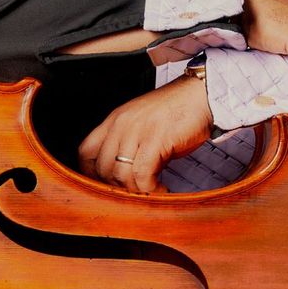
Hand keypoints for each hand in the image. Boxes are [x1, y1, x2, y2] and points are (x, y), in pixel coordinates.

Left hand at [77, 76, 212, 192]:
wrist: (202, 95)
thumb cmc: (177, 112)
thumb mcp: (143, 124)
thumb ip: (128, 144)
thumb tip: (122, 178)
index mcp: (115, 119)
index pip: (85, 152)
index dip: (91, 175)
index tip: (107, 187)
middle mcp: (121, 124)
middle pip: (103, 168)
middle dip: (119, 188)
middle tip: (138, 193)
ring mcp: (137, 131)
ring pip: (121, 175)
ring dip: (137, 191)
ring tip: (153, 192)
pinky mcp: (155, 140)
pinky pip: (142, 175)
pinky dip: (151, 189)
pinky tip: (163, 190)